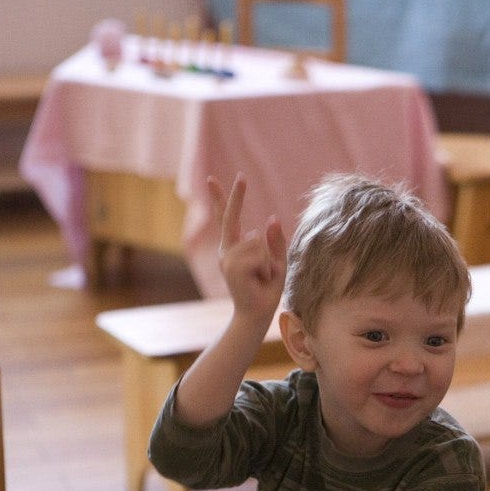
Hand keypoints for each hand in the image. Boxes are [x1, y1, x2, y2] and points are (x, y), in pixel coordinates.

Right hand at [203, 174, 286, 320]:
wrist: (257, 314)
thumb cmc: (267, 289)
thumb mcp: (278, 261)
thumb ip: (275, 242)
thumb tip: (271, 218)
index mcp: (236, 247)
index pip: (228, 218)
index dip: (223, 198)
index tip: (211, 179)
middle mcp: (228, 251)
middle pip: (230, 217)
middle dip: (236, 196)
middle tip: (242, 175)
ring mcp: (228, 259)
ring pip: (255, 243)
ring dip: (267, 259)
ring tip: (263, 276)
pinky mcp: (232, 268)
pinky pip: (257, 255)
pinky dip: (265, 266)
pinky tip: (259, 279)